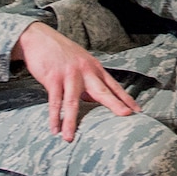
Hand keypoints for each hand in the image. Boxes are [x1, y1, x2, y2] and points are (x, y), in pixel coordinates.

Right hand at [17, 22, 138, 140]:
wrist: (38, 37)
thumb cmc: (61, 52)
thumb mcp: (80, 63)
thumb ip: (89, 80)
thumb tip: (95, 100)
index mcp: (94, 68)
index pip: (113, 85)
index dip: (125, 98)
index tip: (137, 110)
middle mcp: (85, 71)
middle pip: (102, 91)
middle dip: (115, 104)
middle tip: (127, 115)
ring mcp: (69, 75)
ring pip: (73, 102)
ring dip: (72, 122)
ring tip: (70, 138)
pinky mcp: (52, 78)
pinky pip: (54, 101)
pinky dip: (54, 117)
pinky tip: (55, 129)